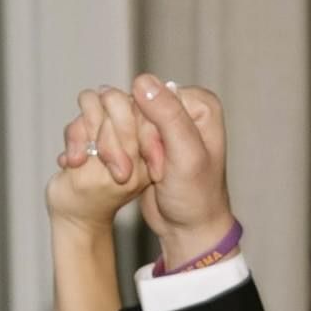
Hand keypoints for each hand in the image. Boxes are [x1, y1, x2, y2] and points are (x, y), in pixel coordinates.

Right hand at [64, 78, 235, 268]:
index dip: (148, 131)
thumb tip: (142, 81)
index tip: (161, 165)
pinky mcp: (144, 137)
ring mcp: (160, 121)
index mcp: (199, 103)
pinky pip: (116, 130)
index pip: (153, 96)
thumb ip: (169, 117)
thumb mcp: (186, 157)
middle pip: (134, 105)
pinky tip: (115, 168)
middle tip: (151, 173)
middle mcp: (181, 106)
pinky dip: (111, 150)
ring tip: (139, 175)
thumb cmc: (195, 199)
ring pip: (121, 117)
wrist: (187, 229)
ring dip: (120, 148)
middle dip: (135, 142)